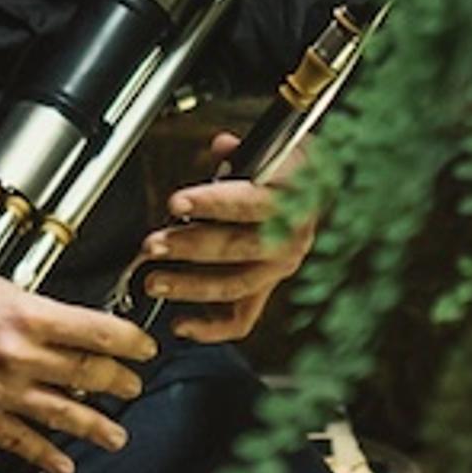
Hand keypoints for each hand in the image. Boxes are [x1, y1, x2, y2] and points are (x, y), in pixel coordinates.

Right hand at [0, 227, 157, 472]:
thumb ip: (36, 309)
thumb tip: (69, 325)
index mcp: (26, 314)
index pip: (96, 330)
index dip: (129, 342)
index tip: (145, 348)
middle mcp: (16, 353)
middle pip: (84, 372)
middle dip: (117, 381)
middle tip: (133, 387)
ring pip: (59, 412)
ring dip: (93, 425)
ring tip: (115, 435)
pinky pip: (16, 439)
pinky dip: (43, 455)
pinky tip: (63, 464)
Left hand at [134, 133, 318, 344]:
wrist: (317, 193)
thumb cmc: (287, 172)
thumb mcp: (274, 150)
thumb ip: (243, 150)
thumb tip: (222, 144)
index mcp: (292, 199)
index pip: (252, 202)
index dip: (214, 203)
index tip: (178, 203)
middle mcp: (290, 238)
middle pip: (239, 247)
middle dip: (191, 247)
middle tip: (154, 245)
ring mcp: (278, 268)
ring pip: (236, 284)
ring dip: (191, 286)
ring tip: (155, 282)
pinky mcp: (266, 289)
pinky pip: (242, 318)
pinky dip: (210, 328)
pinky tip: (180, 324)